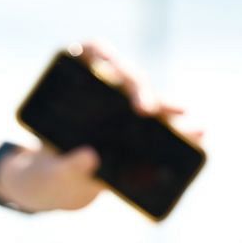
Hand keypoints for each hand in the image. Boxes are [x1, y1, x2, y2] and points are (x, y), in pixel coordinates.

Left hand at [0, 41, 201, 213]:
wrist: (56, 189)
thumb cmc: (45, 176)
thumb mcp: (48, 174)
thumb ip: (64, 166)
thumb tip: (89, 157)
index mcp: (72, 87)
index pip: (91, 53)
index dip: (104, 54)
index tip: (112, 68)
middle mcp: (101, 92)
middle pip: (125, 75)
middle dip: (139, 88)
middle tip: (146, 109)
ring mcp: (121, 111)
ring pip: (148, 100)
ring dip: (168, 109)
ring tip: (188, 122)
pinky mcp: (135, 132)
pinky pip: (159, 126)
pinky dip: (177, 129)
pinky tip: (196, 134)